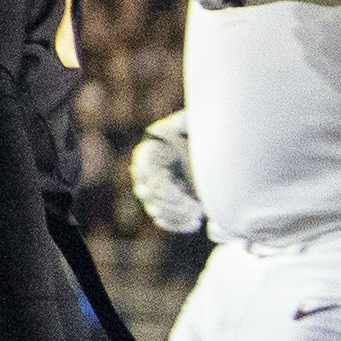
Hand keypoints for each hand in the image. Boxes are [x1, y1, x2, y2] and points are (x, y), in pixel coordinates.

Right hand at [131, 109, 205, 237]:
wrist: (193, 155)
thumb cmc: (190, 139)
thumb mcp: (187, 128)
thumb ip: (186, 122)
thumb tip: (191, 115)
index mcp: (148, 155)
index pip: (145, 171)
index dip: (161, 181)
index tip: (177, 181)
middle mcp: (143, 177)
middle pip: (148, 195)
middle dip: (174, 202)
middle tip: (195, 204)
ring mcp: (151, 195)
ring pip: (155, 210)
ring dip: (177, 214)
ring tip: (197, 212)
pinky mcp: (162, 208)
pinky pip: (162, 221)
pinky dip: (177, 225)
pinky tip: (194, 222)